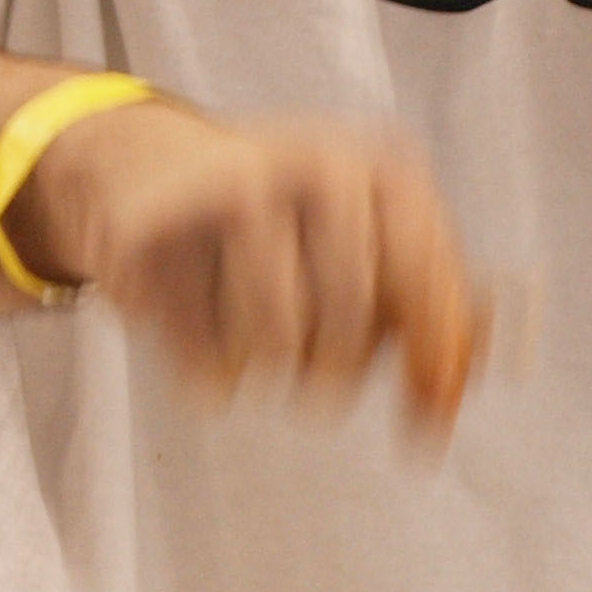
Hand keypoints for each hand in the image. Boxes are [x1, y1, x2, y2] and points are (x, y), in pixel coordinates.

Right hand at [1, 96, 485, 431]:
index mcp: (383, 164)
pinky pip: (200, 348)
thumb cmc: (279, 223)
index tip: (425, 428)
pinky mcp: (154, 228)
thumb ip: (427, 319)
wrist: (145, 166)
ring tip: (257, 347)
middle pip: (349, 319)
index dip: (430, 365)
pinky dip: (206, 372)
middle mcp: (316, 163)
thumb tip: (447, 403)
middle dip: (334, 373)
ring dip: (268, 371)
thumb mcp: (366, 251)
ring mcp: (231, 186)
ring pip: (274, 339)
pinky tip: (198, 330)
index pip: (426, 282)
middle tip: (317, 384)